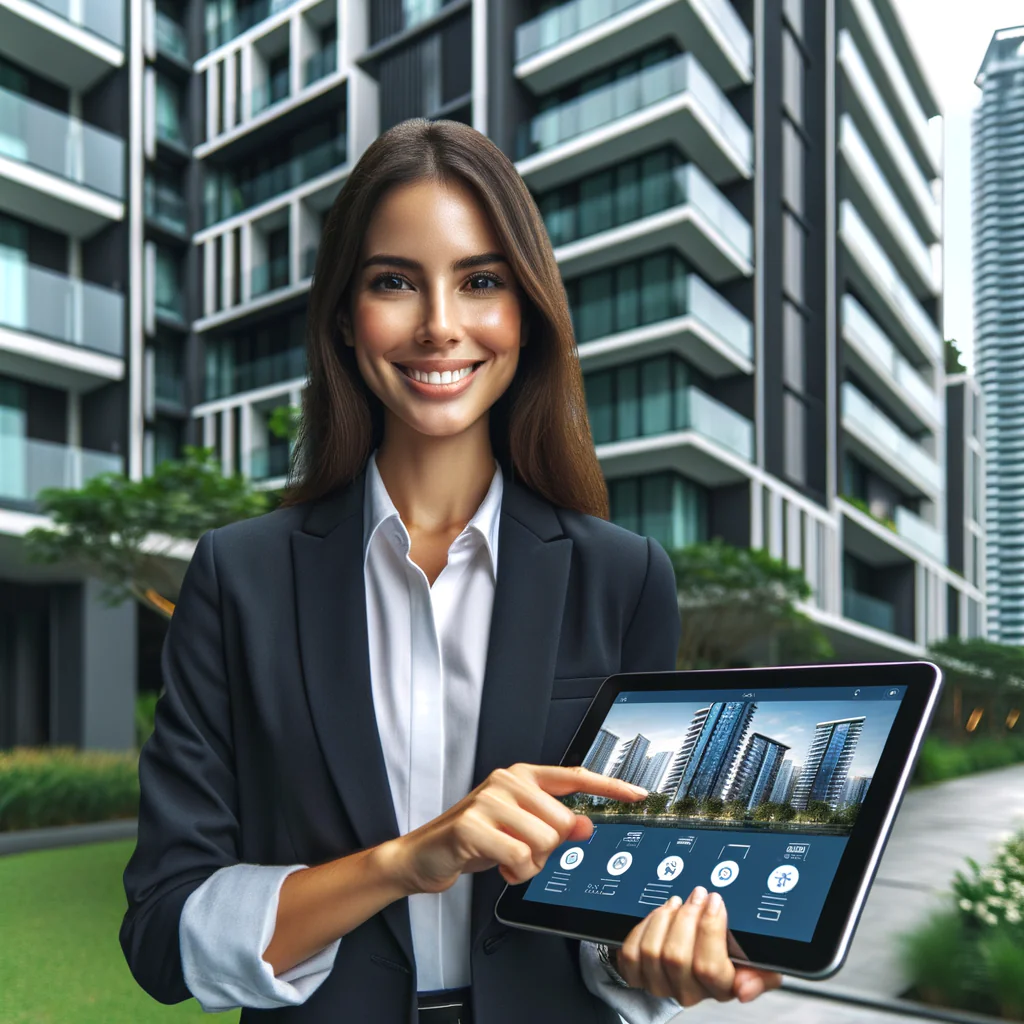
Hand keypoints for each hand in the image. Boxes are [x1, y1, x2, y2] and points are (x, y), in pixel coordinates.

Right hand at [380, 764, 647, 895]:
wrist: (425, 855)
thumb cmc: (475, 840)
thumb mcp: (520, 831)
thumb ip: (554, 825)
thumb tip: (587, 825)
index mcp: (522, 777)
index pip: (575, 776)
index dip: (609, 787)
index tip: (639, 795)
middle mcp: (507, 781)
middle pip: (563, 822)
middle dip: (548, 849)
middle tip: (520, 851)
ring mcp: (488, 799)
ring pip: (544, 842)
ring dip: (529, 864)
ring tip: (505, 857)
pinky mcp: (472, 824)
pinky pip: (520, 857)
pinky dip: (513, 872)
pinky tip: (496, 865)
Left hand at [614, 886, 782, 1006]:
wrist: (698, 950)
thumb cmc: (728, 951)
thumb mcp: (756, 961)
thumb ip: (762, 975)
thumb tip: (744, 989)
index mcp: (721, 988)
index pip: (709, 968)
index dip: (710, 929)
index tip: (715, 902)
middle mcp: (689, 991)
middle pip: (676, 956)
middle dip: (686, 916)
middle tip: (697, 895)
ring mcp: (661, 984)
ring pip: (652, 952)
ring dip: (664, 918)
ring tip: (678, 903)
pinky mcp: (638, 974)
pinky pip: (631, 953)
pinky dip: (643, 928)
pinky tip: (659, 917)